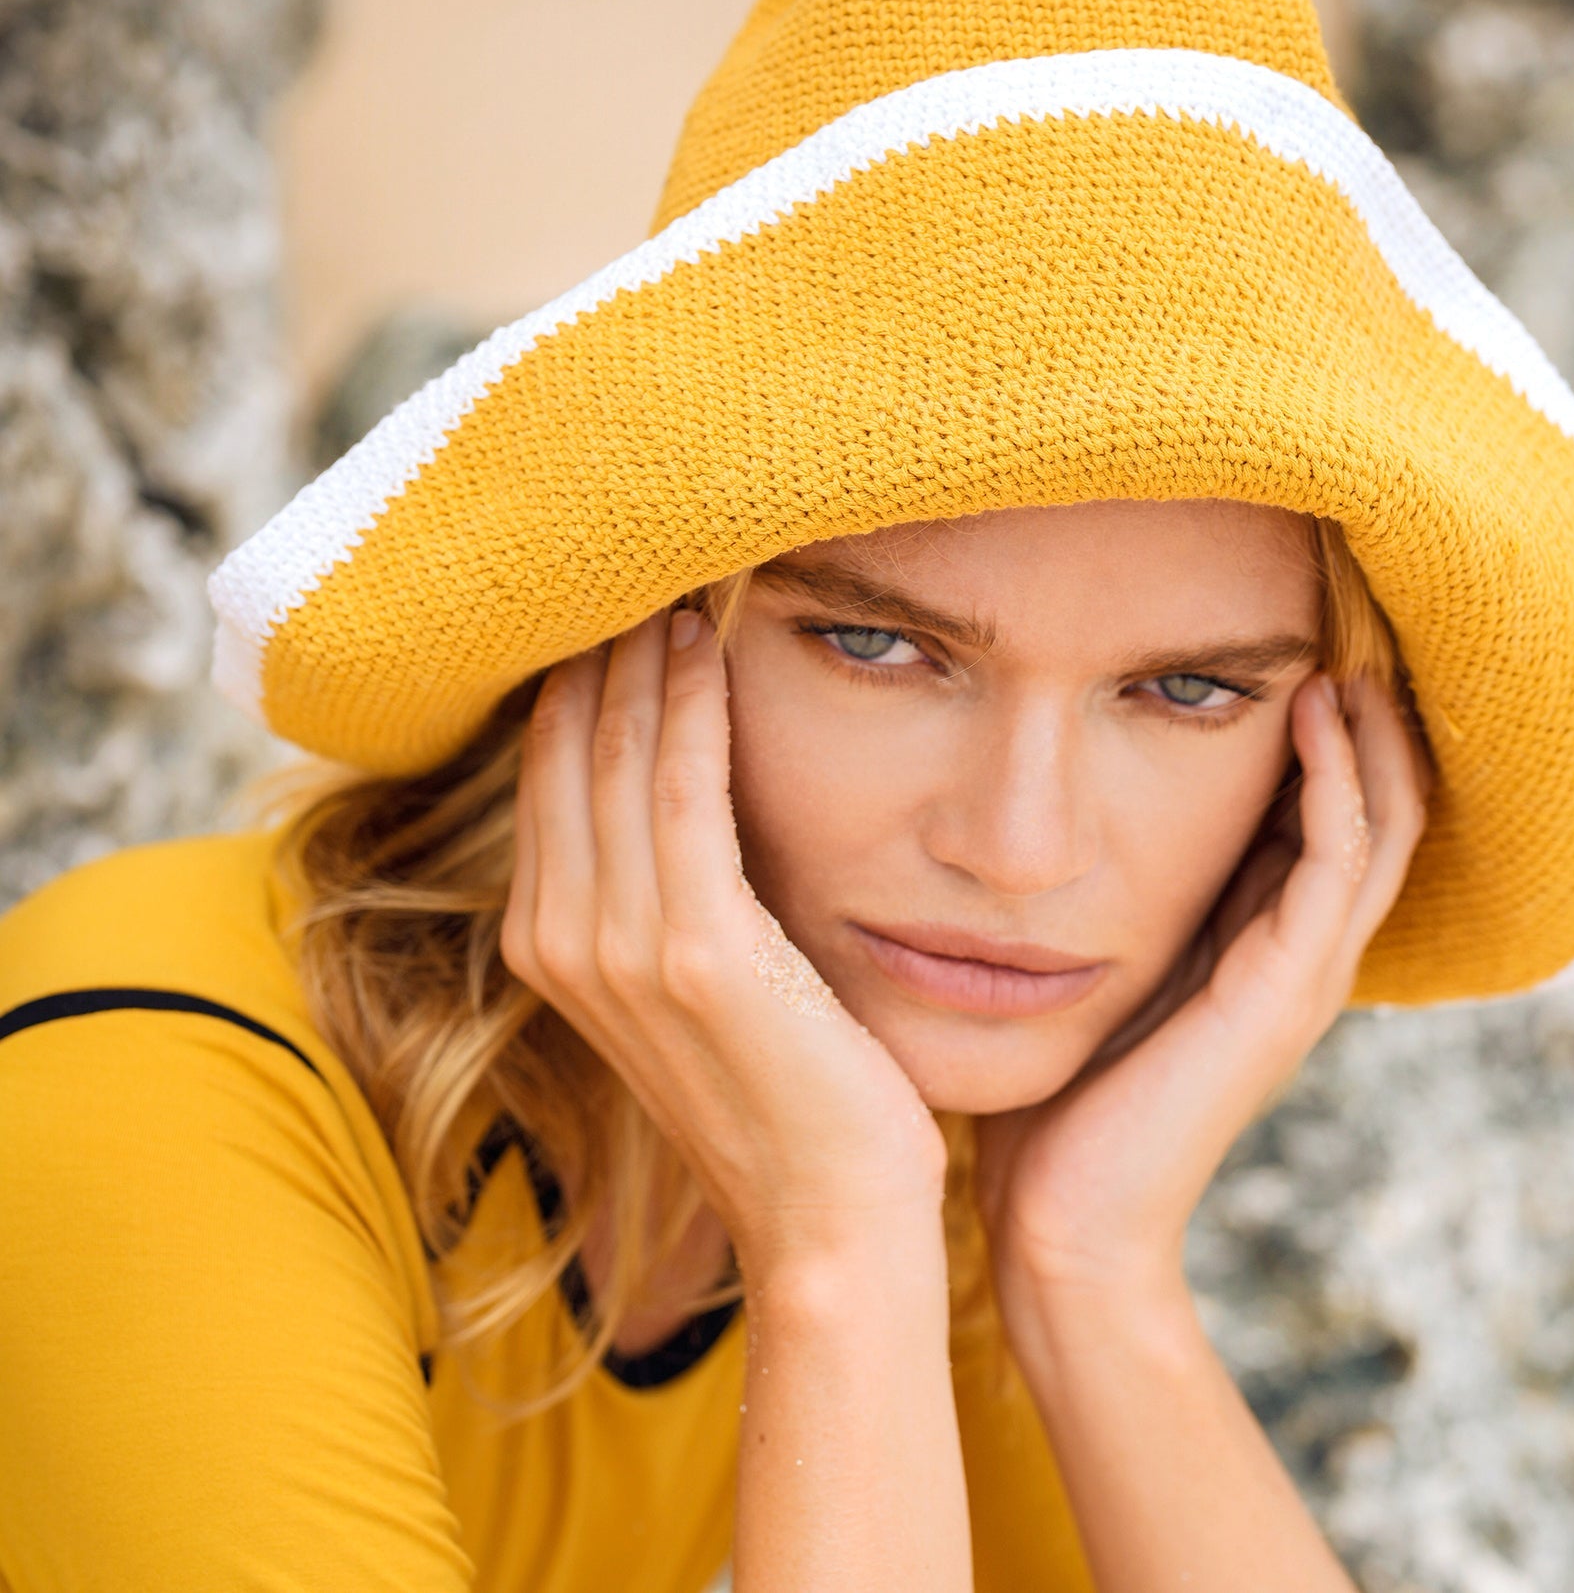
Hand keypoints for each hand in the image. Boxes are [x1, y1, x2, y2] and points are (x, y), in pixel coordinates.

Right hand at [500, 610, 946, 1284]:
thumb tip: (687, 774)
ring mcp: (620, 948)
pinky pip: (683, 791)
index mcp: (552, 943)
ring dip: (644, 654)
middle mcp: (565, 940)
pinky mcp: (697, 952)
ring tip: (677, 572)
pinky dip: (691, 706)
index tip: (619, 590)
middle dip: (603, 644)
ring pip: (618, 755)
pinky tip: (708, 641)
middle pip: (568, 748)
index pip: (549, 770)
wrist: (829, 1219)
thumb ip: (668, 885)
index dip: (580, 675)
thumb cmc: (785, 1089)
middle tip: (641, 549)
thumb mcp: (697, 980)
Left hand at [973, 671, 1429, 1322]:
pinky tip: (1313, 710)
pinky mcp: (1286, 990)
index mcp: (1258, 943)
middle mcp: (1300, 951)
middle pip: (1377, 803)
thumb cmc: (1057, 1098)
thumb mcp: (1088, 966)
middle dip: (1366, 711)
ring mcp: (1304, 973)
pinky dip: (1338, 778)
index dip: (1323, 726)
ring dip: (1369, 729)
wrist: (1063, 1220)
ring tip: (1344, 643)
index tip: (1290, 634)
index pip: (1325, 810)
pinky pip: (1341, 859)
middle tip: (1340, 615)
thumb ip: (1098, 901)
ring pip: (1383, 820)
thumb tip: (1040, 823)